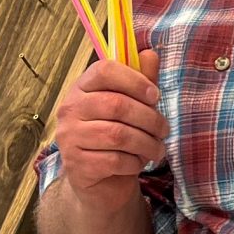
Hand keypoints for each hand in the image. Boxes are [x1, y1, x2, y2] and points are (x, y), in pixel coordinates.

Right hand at [51, 49, 164, 211]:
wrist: (101, 180)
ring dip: (147, 143)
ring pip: (118, 135)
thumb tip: (150, 53)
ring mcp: (69, 137)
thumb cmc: (117, 135)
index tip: (155, 96)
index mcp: (82, 87)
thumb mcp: (132, 105)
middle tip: (164, 130)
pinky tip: (138, 163)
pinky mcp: (77, 165)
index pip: (104, 70)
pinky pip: (114, 160)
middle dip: (150, 118)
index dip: (135, 80)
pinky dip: (134, 163)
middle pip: (117, 105)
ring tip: (157, 149)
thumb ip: (140, 80)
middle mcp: (70, 109)